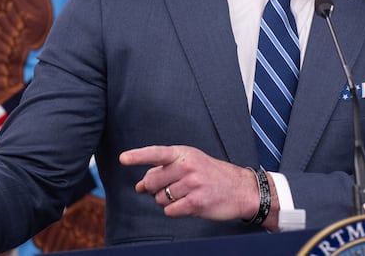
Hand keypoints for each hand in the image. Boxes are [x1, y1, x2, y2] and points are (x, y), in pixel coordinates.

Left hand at [120, 145, 261, 222]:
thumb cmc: (212, 175)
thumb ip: (165, 170)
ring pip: (160, 198)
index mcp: (184, 153)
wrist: (241, 189)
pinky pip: (170, 211)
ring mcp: (192, 184)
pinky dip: (175, 211)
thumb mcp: (191, 163)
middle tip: (171, 188)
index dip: (138, 156)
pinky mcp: (196, 202)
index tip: (123, 158)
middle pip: (153, 181)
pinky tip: (188, 205)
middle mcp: (188, 166)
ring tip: (186, 195)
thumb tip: (140, 186)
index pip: (156, 153)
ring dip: (167, 201)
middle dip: (155, 188)